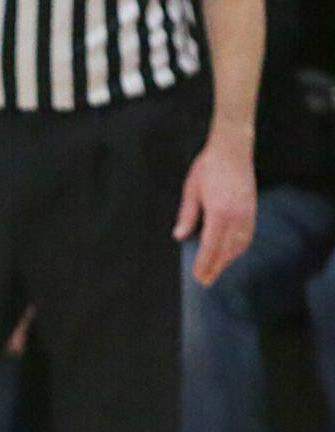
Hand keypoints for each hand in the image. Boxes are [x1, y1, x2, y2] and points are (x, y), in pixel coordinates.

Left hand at [174, 131, 255, 284]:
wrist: (232, 149)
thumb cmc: (208, 167)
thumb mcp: (191, 190)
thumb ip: (187, 215)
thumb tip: (180, 236)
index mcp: (219, 212)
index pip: (211, 246)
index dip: (205, 264)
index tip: (198, 276)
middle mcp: (236, 216)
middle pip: (226, 250)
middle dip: (216, 267)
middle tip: (206, 281)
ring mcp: (247, 213)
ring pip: (239, 245)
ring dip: (228, 260)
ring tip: (216, 270)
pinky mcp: (252, 209)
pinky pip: (247, 235)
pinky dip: (239, 248)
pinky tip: (232, 253)